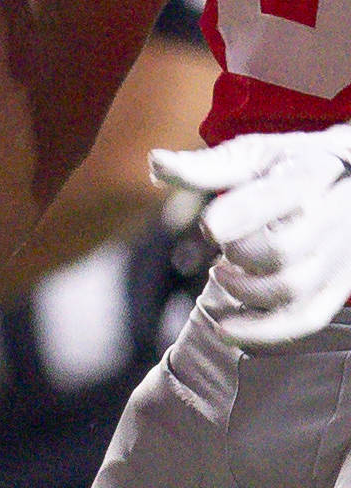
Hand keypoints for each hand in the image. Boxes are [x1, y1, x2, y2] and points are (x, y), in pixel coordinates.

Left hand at [161, 132, 350, 348]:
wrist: (347, 179)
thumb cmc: (287, 166)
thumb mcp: (251, 155)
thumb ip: (206, 165)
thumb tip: (155, 162)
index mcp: (316, 171)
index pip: (285, 194)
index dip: (244, 212)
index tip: (208, 227)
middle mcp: (340, 213)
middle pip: (284, 249)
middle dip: (239, 252)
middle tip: (219, 244)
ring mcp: (345, 252)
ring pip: (293, 288)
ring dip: (244, 290)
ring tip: (221, 273)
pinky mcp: (341, 284)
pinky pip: (307, 318)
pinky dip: (264, 331)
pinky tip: (227, 329)